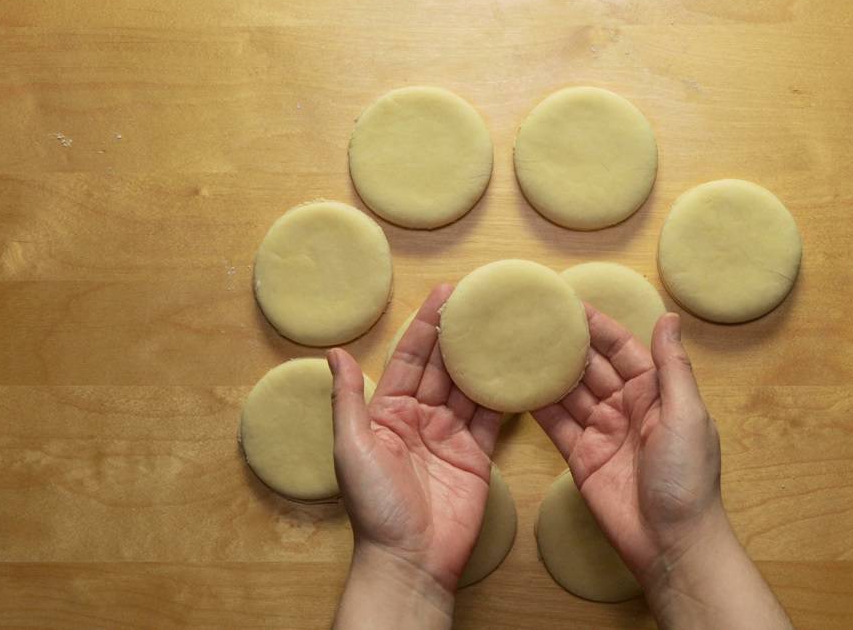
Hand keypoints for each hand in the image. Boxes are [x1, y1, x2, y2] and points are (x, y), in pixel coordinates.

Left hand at [328, 284, 500, 628]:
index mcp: (388, 412)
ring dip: (485, 357)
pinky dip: (506, 393)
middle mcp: (420, 418)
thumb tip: (332, 352)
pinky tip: (520, 368)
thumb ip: (347, 399)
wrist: (411, 559)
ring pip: (470, 386)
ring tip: (505, 323)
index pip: (411, 358)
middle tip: (483, 298)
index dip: (427, 325)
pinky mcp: (477, 455)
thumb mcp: (352, 447)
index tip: (446, 294)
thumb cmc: (375, 508)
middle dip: (461, 333)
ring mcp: (450, 436)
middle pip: (444, 366)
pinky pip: (493, 417)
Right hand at [534, 308, 790, 628]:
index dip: (597, 326)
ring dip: (546, 371)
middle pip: (590, 366)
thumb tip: (668, 317)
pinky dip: (536, 405)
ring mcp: (602, 431)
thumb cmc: (687, 479)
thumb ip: (672, 367)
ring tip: (515, 345)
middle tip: (531, 319)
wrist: (671, 543)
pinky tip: (514, 385)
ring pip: (569, 392)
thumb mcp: (687, 415)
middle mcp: (627, 407)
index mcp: (656, 392)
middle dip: (565, 344)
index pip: (622, 348)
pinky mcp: (580, 457)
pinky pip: (556, 424)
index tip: (569, 303)